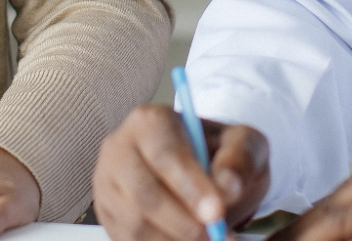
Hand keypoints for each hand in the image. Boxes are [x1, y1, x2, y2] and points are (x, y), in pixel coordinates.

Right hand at [93, 105, 268, 240]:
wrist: (204, 173)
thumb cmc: (221, 155)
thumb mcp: (244, 145)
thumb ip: (239, 159)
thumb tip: (227, 186)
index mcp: (151, 121)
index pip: (164, 154)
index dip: (190, 186)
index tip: (216, 211)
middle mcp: (120, 149)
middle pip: (144, 194)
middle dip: (184, 222)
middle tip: (217, 235)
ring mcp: (108, 184)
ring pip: (135, 224)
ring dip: (176, 239)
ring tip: (209, 239)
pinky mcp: (107, 215)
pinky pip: (130, 240)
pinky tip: (186, 240)